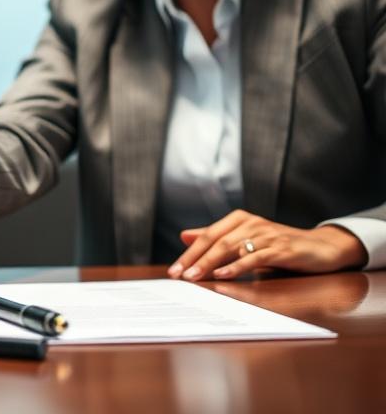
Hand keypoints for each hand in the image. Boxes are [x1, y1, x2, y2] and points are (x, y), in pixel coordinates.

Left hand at [167, 209, 367, 280]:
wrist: (321, 247)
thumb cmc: (278, 244)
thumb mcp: (245, 239)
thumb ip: (216, 237)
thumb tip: (184, 235)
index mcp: (239, 219)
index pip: (207, 236)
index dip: (189, 253)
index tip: (174, 271)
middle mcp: (250, 223)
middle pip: (215, 241)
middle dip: (194, 259)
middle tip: (178, 276)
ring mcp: (266, 234)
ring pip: (231, 248)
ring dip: (210, 263)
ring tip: (194, 277)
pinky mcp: (280, 248)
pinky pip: (254, 257)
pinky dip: (237, 266)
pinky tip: (224, 275)